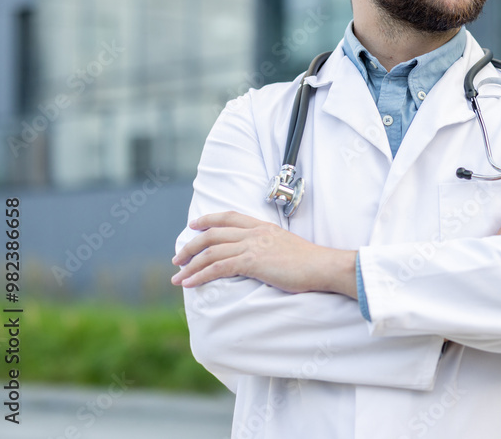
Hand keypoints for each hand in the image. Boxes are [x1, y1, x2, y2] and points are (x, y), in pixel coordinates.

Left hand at [171, 211, 356, 296]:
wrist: (323, 266)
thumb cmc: (310, 262)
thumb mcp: (287, 247)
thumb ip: (270, 247)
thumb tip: (259, 257)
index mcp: (263, 227)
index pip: (230, 216)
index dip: (209, 219)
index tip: (194, 225)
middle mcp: (255, 233)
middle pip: (213, 233)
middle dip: (191, 245)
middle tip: (178, 258)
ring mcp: (253, 246)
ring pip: (211, 251)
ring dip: (190, 265)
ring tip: (178, 277)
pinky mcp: (252, 262)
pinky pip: (218, 267)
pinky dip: (200, 275)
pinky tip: (190, 283)